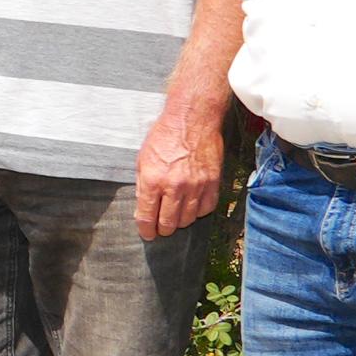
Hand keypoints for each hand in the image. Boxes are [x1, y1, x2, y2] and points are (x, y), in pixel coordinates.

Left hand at [134, 99, 227, 240]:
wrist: (192, 120)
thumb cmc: (164, 137)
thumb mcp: (142, 160)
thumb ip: (142, 186)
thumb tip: (142, 209)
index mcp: (152, 180)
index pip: (147, 216)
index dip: (146, 230)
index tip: (147, 234)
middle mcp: (174, 186)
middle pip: (169, 222)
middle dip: (163, 229)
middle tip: (161, 228)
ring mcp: (196, 186)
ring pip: (188, 218)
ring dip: (180, 221)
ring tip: (175, 217)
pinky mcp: (213, 182)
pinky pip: (207, 208)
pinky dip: (198, 211)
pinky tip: (192, 207)